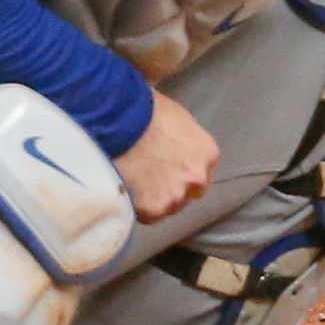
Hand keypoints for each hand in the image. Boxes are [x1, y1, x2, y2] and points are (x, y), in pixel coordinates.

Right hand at [117, 90, 218, 222]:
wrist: (117, 118)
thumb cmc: (143, 109)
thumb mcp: (176, 119)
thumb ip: (183, 141)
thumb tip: (174, 146)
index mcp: (207, 154)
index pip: (200, 176)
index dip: (179, 175)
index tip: (163, 171)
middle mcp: (197, 178)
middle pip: (185, 195)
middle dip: (167, 190)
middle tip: (144, 179)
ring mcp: (175, 195)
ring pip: (164, 208)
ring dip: (150, 200)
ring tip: (130, 183)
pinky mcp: (151, 208)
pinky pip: (142, 215)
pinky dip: (132, 206)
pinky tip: (121, 188)